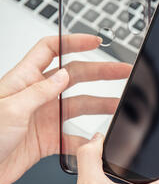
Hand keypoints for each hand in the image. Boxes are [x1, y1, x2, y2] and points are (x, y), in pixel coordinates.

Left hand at [0, 35, 130, 183]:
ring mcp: (44, 118)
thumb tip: (63, 74)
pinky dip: (87, 142)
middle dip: (101, 72)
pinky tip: (97, 142)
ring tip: (120, 106)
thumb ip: (40, 91)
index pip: (51, 50)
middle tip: (122, 71)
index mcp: (24, 80)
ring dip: (101, 106)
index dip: (73, 42)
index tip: (95, 41)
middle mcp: (37, 96)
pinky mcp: (47, 140)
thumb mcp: (10, 108)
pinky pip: (73, 138)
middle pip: (75, 76)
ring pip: (80, 106)